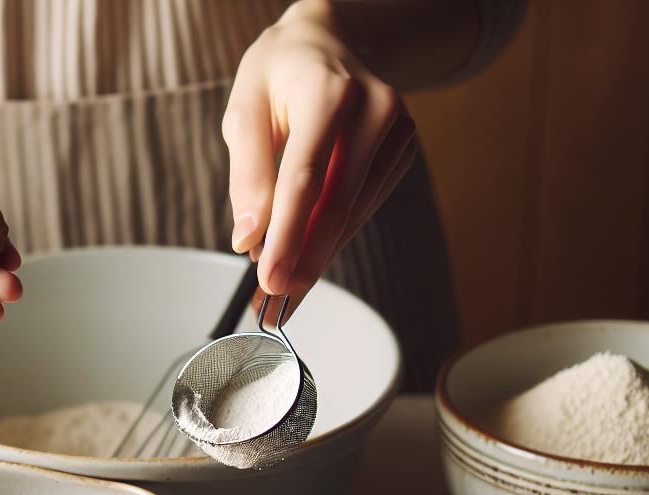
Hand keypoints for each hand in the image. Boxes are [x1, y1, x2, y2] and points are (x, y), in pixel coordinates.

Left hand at [223, 0, 417, 306]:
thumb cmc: (278, 73)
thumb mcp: (245, 110)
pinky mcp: (403, 149)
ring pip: (354, 212)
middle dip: (305, 260)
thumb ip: (247, 175)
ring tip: (284, 290)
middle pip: (338, 203)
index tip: (269, 281)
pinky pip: (365, 205)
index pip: (307, 178)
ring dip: (318, 256)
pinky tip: (310, 255)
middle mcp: (375, 108)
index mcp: (330, 92)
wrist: (327, 39)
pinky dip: (336, 236)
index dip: (287, 236)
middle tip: (276, 302)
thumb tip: (248, 239)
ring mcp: (397, 129)